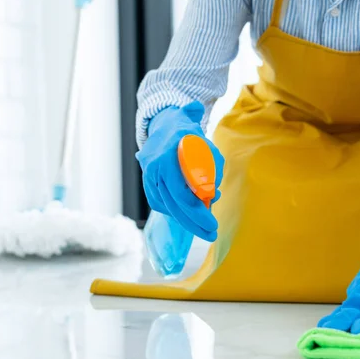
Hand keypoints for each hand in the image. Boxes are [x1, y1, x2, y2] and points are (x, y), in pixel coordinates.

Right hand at [136, 101, 223, 241]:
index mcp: (170, 155)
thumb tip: (212, 195)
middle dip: (193, 223)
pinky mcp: (145, 181)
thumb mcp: (208, 146)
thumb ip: (214, 168)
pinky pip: (159, 202)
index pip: (182, 194)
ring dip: (185, 218)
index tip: (212, 225)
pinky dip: (173, 210)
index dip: (198, 212)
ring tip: (203, 223)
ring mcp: (147, 174)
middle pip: (173, 204)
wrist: (166, 124)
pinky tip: (187, 212)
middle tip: (210, 234)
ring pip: (165, 206)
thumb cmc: (192, 135)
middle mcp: (155, 166)